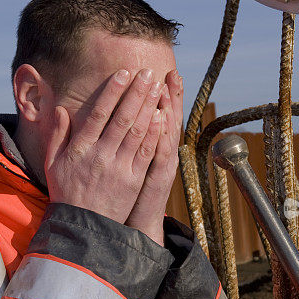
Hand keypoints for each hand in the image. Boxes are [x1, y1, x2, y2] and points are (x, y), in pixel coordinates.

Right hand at [44, 68, 164, 223]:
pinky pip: (145, 154)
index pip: (99, 114)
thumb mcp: (53, 164)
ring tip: (158, 88)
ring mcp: (119, 169)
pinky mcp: (133, 181)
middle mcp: (100, 156)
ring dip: (149, 108)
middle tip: (148, 74)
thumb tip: (61, 110)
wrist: (82, 227)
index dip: (112, 92)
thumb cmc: (66, 193)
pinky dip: (154, 134)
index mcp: (80, 149)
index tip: (123, 74)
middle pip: (122, 118)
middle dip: (136, 93)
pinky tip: (162, 118)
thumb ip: (58, 136)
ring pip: (136, 133)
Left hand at [126, 70, 182, 244]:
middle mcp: (162, 154)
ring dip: (167, 110)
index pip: (160, 116)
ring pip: (166, 133)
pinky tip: (161, 119)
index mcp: (153, 148)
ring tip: (166, 88)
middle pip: (169, 119)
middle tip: (172, 72)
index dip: (165, 96)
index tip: (167, 73)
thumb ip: (127, 142)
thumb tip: (125, 120)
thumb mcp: (130, 166)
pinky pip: (159, 154)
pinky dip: (160, 136)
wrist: (138, 225)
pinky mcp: (156, 179)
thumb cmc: (129, 195)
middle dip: (171, 96)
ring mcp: (162, 166)